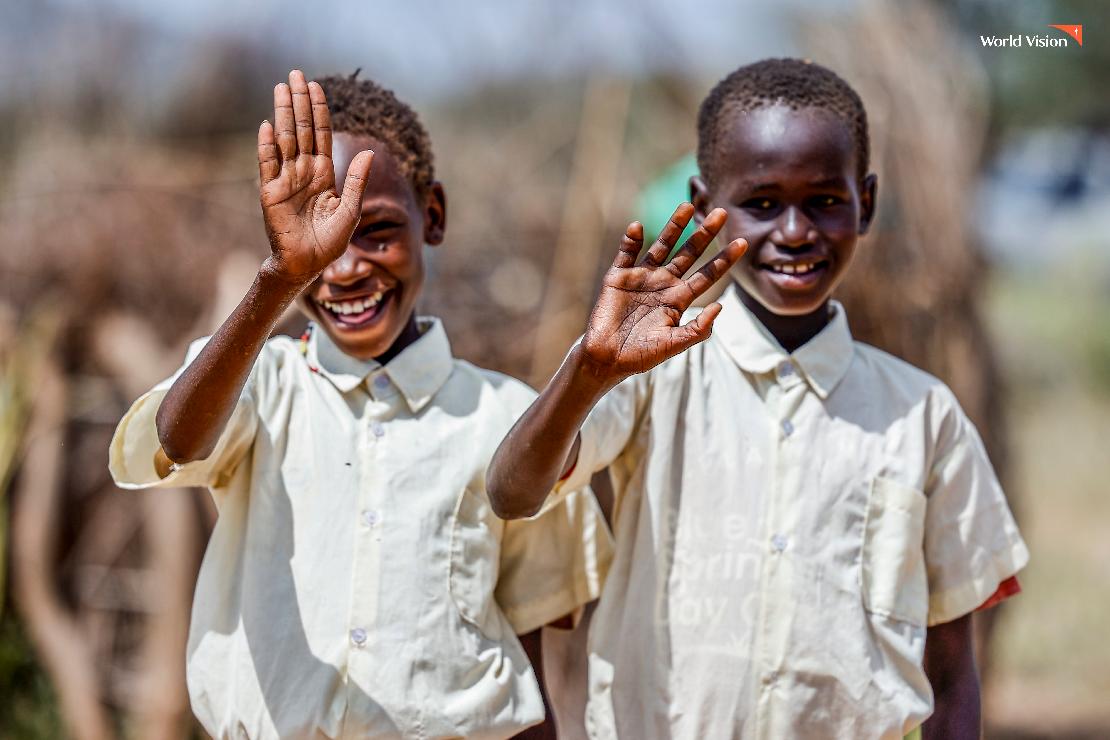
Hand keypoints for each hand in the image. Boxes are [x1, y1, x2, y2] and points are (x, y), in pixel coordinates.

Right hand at [257, 69, 373, 285]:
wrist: (306, 264)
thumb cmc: (329, 242)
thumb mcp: (350, 211)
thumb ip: (357, 181)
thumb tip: (369, 152)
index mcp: (323, 173)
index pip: (321, 135)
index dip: (319, 110)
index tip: (316, 86)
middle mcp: (303, 171)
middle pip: (302, 129)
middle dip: (300, 102)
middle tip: (295, 74)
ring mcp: (285, 179)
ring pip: (285, 139)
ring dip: (284, 113)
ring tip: (282, 88)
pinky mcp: (270, 192)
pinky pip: (268, 164)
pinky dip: (268, 145)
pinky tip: (268, 125)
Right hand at [580, 203, 745, 379]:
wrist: (607, 359)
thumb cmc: (641, 356)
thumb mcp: (674, 344)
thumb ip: (698, 329)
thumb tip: (721, 306)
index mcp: (678, 299)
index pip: (707, 275)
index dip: (724, 260)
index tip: (743, 243)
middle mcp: (663, 283)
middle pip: (688, 253)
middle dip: (704, 234)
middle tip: (721, 213)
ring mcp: (641, 277)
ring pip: (661, 246)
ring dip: (674, 226)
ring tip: (688, 206)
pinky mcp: (618, 277)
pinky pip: (626, 253)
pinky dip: (631, 240)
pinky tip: (638, 227)